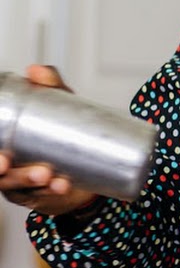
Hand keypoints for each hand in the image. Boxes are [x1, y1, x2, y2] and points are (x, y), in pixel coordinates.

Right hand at [0, 65, 96, 214]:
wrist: (83, 158)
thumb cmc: (61, 131)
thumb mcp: (56, 107)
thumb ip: (48, 88)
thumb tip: (36, 70)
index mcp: (1, 143)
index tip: (2, 159)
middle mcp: (4, 164)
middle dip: (7, 173)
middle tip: (17, 167)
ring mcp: (19, 182)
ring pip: (16, 186)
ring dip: (31, 182)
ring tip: (52, 177)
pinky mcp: (38, 194)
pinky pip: (39, 196)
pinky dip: (52, 192)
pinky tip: (63, 186)